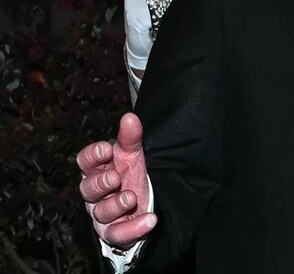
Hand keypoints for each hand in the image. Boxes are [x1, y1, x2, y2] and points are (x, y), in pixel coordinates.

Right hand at [77, 112, 156, 248]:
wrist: (140, 204)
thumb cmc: (128, 176)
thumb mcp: (132, 155)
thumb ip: (130, 138)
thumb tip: (130, 117)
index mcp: (96, 170)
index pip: (85, 162)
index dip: (92, 156)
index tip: (106, 150)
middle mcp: (94, 194)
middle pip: (87, 189)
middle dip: (100, 183)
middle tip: (115, 177)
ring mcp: (102, 214)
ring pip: (101, 212)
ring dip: (116, 205)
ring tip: (131, 197)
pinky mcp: (114, 232)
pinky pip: (118, 234)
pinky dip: (133, 228)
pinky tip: (150, 220)